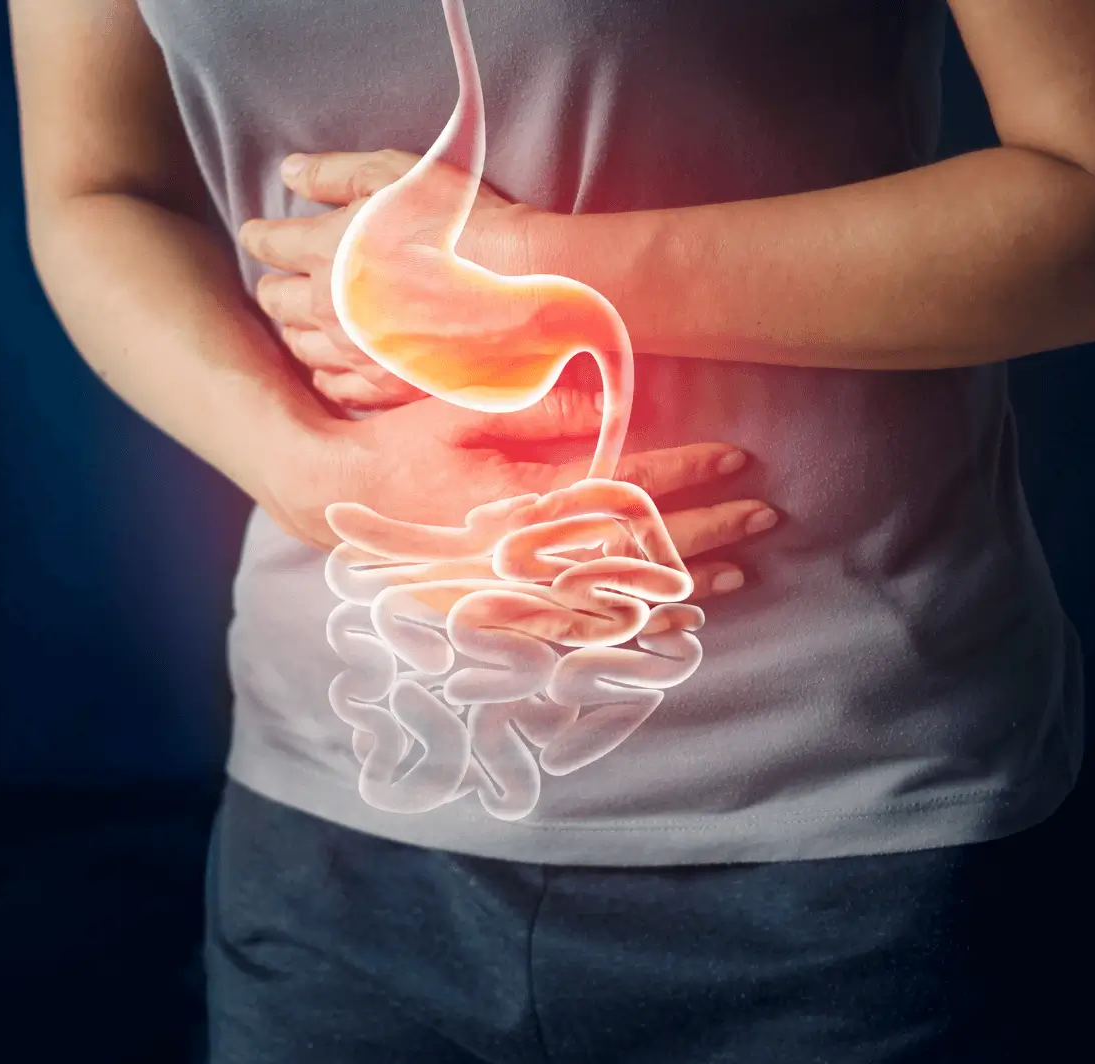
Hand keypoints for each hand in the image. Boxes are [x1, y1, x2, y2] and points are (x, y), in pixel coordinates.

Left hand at [239, 149, 536, 410]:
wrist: (519, 288)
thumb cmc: (464, 223)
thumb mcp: (398, 177)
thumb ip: (336, 173)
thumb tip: (289, 172)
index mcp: (325, 249)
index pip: (270, 243)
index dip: (259, 235)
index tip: (255, 232)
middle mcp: (327, 307)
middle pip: (277, 300)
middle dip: (271, 286)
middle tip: (274, 282)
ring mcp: (354, 352)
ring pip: (300, 347)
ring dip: (294, 330)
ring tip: (299, 322)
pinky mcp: (383, 386)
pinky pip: (336, 389)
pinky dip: (325, 375)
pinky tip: (330, 366)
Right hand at [264, 387, 776, 598]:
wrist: (330, 498)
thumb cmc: (399, 444)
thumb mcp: (460, 409)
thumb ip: (537, 409)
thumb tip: (616, 400)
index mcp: (515, 496)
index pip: (620, 482)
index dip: (683, 468)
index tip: (736, 455)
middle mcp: (518, 554)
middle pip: (630, 547)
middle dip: (705, 530)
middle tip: (764, 515)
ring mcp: (508, 592)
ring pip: (613, 597)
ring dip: (680, 587)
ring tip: (742, 574)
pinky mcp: (496, 614)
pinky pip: (577, 631)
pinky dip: (631, 628)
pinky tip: (675, 626)